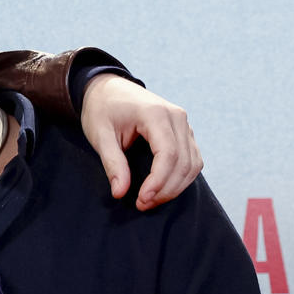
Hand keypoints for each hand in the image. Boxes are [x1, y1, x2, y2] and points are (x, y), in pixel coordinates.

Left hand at [81, 73, 201, 208]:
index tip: (142, 200)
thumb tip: (120, 192)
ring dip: (176, 187)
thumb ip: (112, 163)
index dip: (158, 181)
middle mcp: (177, 117)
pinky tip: (161, 189)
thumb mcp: (100, 135)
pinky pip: (193, 159)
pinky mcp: (184, 131)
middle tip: (142, 205)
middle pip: (184, 162)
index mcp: (156, 114)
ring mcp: (184, 123)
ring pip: (193, 163)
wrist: (109, 88)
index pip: (168, 154)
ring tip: (150, 200)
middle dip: (166, 189)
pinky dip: (181, 178)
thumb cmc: (102, 110)